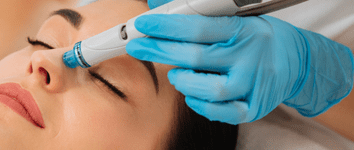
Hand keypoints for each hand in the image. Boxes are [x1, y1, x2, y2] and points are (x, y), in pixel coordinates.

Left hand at [126, 1, 353, 123]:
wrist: (299, 61)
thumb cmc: (260, 38)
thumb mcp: (237, 18)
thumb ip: (201, 16)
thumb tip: (160, 7)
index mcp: (243, 31)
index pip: (197, 28)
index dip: (167, 27)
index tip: (144, 25)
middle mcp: (249, 58)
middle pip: (195, 57)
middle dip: (160, 51)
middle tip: (138, 46)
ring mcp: (253, 85)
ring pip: (210, 89)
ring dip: (183, 81)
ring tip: (174, 73)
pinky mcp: (254, 107)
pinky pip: (224, 112)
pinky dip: (202, 105)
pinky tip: (191, 94)